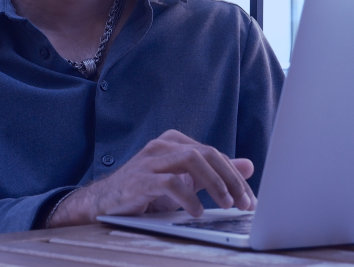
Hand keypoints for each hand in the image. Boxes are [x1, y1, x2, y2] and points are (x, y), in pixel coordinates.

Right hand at [48, 130, 255, 226]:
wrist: (104, 202)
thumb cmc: (146, 191)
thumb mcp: (185, 181)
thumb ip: (213, 173)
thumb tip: (248, 166)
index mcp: (175, 141)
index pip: (214, 153)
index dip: (235, 176)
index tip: (249, 199)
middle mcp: (163, 145)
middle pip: (207, 154)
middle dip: (230, 179)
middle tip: (243, 203)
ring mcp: (150, 160)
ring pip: (192, 161)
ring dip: (214, 184)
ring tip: (226, 205)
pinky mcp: (140, 179)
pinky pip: (171, 183)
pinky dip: (189, 198)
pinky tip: (197, 212)